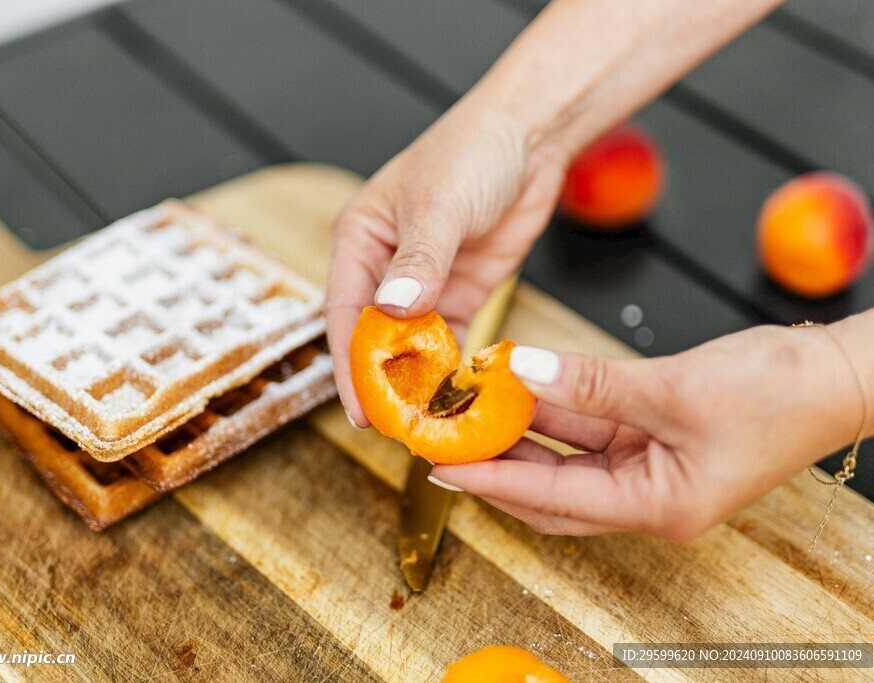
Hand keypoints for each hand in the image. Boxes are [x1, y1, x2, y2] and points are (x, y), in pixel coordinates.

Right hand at [325, 98, 567, 426]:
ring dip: (418, 382)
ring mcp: (424, 284)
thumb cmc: (472, 153)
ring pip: (411, 345)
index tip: (363, 410)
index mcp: (361, 241)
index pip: (345, 313)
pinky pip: (449, 340)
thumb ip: (418, 261)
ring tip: (428, 423)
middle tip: (397, 429)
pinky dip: (451, 368)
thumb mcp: (440, 206)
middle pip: (375, 338)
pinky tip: (458, 394)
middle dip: (383, 383)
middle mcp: (385, 268)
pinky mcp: (459, 292)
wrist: (528, 137)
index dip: (351, 366)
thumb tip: (392, 310)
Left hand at [428, 324, 863, 540]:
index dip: (492, 481)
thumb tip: (521, 371)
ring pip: (567, 455)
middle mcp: (648, 497)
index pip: (552, 499)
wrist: (836, 373)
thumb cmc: (781, 394)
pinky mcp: (652, 435)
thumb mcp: (675, 389)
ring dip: (522, 431)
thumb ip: (590, 384)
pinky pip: (589, 426)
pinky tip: (521, 384)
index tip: (442, 464)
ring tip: (471, 407)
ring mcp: (650, 467)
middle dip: (497, 464)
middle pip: (551, 489)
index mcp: (658, 507)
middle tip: (445, 438)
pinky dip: (555, 408)